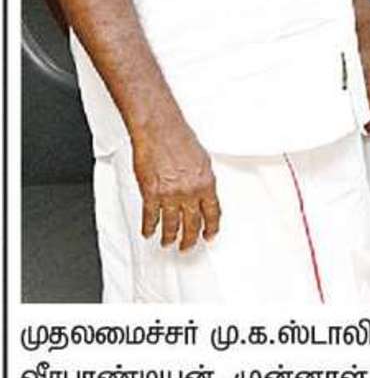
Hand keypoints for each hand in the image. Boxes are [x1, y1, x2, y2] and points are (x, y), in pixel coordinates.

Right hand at [131, 116, 218, 250]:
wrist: (159, 130)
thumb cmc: (180, 139)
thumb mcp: (203, 161)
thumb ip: (203, 181)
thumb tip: (202, 194)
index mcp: (206, 183)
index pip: (212, 213)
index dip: (211, 228)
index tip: (209, 236)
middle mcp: (190, 192)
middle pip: (192, 223)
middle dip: (190, 239)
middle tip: (188, 247)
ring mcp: (170, 194)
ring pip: (171, 224)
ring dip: (170, 237)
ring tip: (168, 244)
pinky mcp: (151, 193)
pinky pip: (150, 217)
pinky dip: (149, 227)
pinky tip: (149, 233)